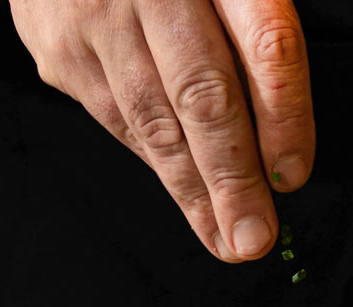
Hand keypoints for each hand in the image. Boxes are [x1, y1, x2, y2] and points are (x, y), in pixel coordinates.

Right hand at [11, 0, 313, 260]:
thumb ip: (257, 33)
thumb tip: (281, 145)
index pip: (264, 44)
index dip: (284, 114)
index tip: (293, 175)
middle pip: (203, 93)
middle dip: (232, 178)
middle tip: (254, 239)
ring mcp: (95, 16)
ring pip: (154, 119)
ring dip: (194, 191)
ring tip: (226, 239)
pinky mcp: (59, 46)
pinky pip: (117, 117)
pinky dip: (156, 160)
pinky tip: (184, 194)